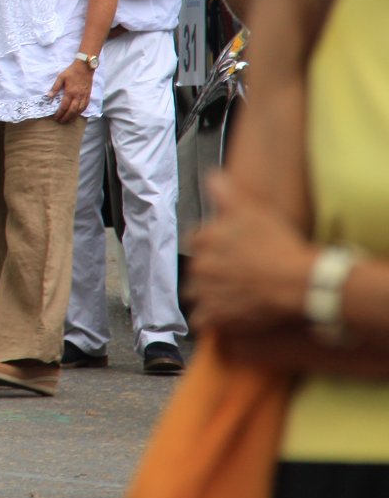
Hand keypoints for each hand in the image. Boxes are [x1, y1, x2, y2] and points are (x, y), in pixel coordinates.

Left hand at [45, 61, 92, 122]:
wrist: (85, 67)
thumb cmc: (71, 71)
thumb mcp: (61, 77)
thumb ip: (55, 87)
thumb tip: (48, 96)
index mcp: (70, 92)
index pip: (64, 106)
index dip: (60, 113)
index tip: (56, 117)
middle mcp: (78, 96)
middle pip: (72, 111)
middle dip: (66, 118)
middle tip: (61, 122)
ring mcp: (84, 96)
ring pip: (80, 110)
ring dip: (74, 117)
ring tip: (68, 121)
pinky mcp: (88, 95)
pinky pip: (85, 106)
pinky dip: (81, 112)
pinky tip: (77, 114)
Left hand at [187, 171, 313, 333]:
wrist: (301, 283)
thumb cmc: (279, 245)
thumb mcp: (254, 211)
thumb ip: (225, 192)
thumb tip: (210, 176)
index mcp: (204, 239)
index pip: (196, 241)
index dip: (213, 246)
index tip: (230, 252)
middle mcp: (199, 265)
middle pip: (196, 268)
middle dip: (212, 271)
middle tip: (236, 275)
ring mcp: (205, 293)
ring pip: (196, 293)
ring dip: (209, 294)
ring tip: (232, 295)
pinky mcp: (215, 317)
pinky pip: (202, 320)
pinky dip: (211, 319)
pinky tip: (227, 315)